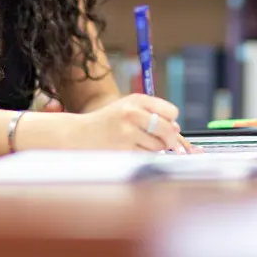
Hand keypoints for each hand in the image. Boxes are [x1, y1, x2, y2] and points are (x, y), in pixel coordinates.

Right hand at [68, 93, 192, 152]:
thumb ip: (152, 114)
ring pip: (158, 145)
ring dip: (155, 149)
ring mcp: (128, 132)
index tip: (166, 125)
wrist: (79, 134)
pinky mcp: (124, 149)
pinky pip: (146, 156)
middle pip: (168, 129)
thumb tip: (177, 129)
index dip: (171, 120)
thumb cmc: (108, 122)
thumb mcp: (128, 107)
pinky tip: (132, 150)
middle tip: (166, 143)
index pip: (171, 111)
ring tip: (139, 143)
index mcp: (137, 99)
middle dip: (170, 139)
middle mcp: (132, 113)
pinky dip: (144, 156)